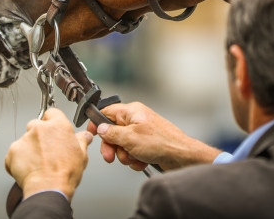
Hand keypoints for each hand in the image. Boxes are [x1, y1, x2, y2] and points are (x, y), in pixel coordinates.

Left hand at [5, 108, 92, 199]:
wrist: (49, 188)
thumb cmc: (65, 173)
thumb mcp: (81, 155)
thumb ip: (82, 141)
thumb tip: (85, 136)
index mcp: (58, 126)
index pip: (52, 113)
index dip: (53, 120)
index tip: (53, 129)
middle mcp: (40, 128)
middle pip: (36, 125)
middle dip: (39, 135)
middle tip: (46, 150)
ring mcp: (24, 139)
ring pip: (25, 139)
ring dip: (29, 147)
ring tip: (38, 162)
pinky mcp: (13, 151)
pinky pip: (15, 152)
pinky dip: (19, 159)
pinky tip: (28, 168)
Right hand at [87, 102, 221, 171]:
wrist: (181, 156)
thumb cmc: (161, 142)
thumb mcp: (130, 138)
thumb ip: (112, 133)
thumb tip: (101, 129)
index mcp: (132, 112)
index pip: (107, 112)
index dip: (97, 123)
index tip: (92, 133)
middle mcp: (136, 120)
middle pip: (113, 132)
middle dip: (112, 146)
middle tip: (110, 156)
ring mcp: (141, 133)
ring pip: (122, 145)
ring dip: (125, 155)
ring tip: (134, 157)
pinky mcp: (146, 145)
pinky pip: (132, 152)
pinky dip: (135, 159)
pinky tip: (142, 161)